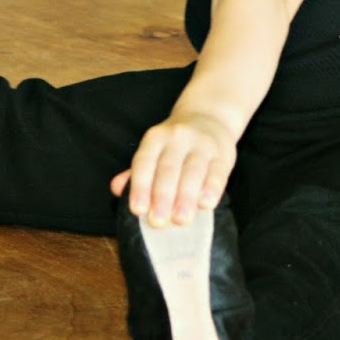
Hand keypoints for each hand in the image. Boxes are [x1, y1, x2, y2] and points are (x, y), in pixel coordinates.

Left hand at [111, 112, 237, 227]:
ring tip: (181, 220)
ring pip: (193, 171)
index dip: (140, 187)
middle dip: (162, 197)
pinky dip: (212, 189)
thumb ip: (136, 172)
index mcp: (155, 138)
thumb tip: (116, 189)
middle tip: (158, 222)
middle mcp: (177, 137)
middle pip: (168, 169)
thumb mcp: (153, 150)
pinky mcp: (224, 154)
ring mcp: (202, 144)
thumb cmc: (175, 145)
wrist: (209, 117)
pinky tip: (206, 205)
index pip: (144, 162)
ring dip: (186, 198)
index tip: (138, 210)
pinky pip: (217, 172)